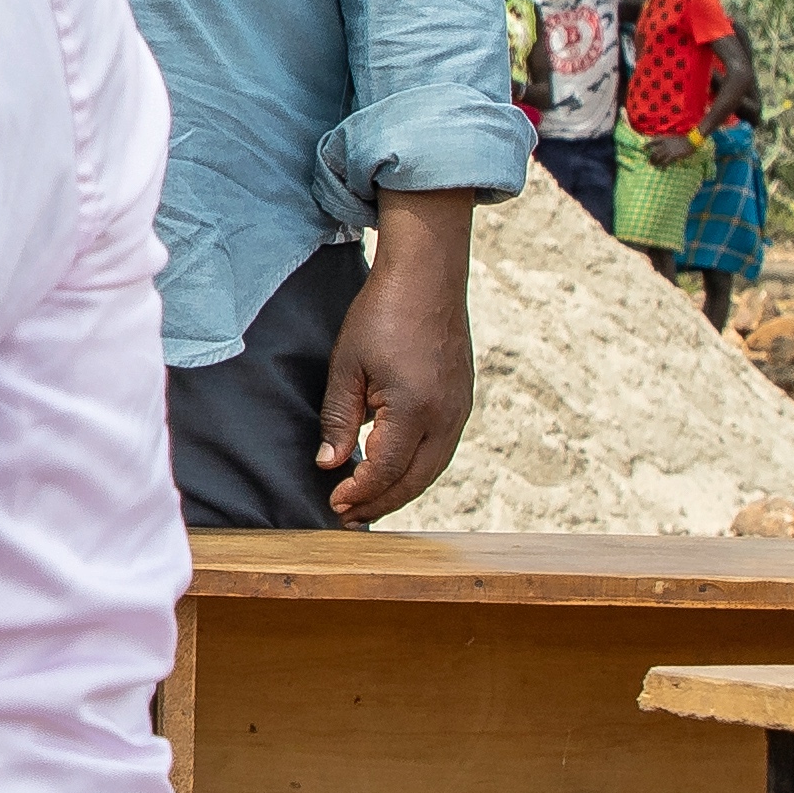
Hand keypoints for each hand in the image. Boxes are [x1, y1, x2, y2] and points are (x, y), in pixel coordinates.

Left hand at [318, 209, 474, 519]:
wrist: (427, 276)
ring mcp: (460, 410)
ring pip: (432, 470)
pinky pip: (442, 450)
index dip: (359, 493)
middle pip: (414, 481)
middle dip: (380, 503)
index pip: (385, 471)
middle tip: (349, 516)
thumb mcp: (347, 366)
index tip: (334, 503)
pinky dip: (418, 469)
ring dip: (401, 490)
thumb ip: (338, 420)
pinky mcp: (463, 401)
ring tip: (369, 501)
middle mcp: (445, 417)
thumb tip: (330, 465)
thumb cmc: (382, 313)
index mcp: (414, 410)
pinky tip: (395, 471)